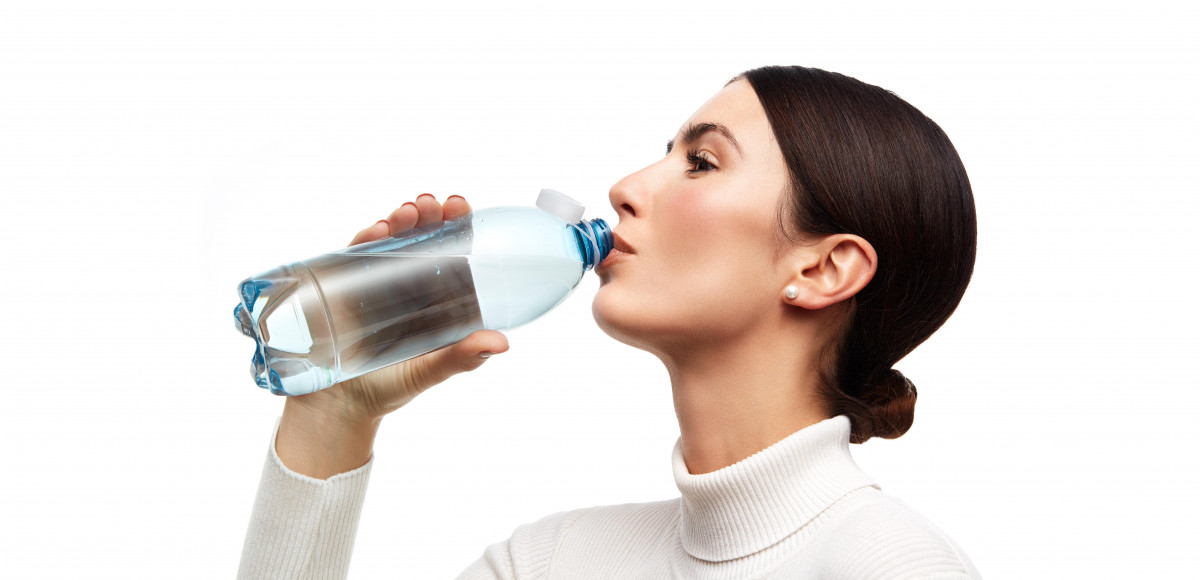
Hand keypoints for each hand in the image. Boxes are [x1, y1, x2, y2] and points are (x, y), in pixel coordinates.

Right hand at [276, 194, 507, 477]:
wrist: (337, 407)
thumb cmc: (389, 388)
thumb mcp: (429, 371)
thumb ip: (461, 358)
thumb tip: (500, 343)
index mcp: (434, 299)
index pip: (451, 253)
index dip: (457, 227)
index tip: (462, 206)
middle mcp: (407, 285)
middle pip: (422, 239)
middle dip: (430, 217)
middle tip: (435, 204)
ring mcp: (374, 283)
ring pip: (390, 242)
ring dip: (400, 221)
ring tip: (409, 211)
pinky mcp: (343, 286)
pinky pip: (354, 255)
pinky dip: (365, 239)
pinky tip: (376, 230)